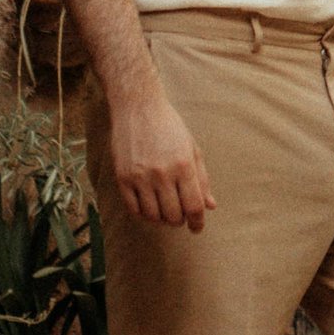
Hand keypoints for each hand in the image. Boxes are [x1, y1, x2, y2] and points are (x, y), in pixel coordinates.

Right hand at [107, 83, 214, 230]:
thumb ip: (202, 179)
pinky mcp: (123, 178)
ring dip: (161, 219)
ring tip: (164, 211)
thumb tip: (210, 206)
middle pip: (174, 215)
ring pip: (153, 216)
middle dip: (179, 220)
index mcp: (184, 165)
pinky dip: (143, 215)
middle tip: (180, 216)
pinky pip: (134, 209)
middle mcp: (162, 173)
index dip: (198, 221)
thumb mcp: (192, 148)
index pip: (194, 206)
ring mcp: (140, 177)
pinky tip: (149, 208)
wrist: (138, 107)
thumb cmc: (169, 127)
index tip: (197, 227)